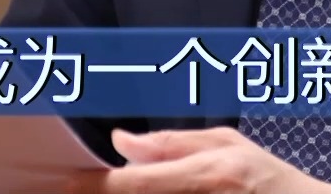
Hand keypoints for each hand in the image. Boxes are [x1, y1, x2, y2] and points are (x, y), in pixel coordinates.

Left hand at [68, 127, 330, 193]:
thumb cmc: (268, 177)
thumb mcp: (224, 144)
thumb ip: (171, 145)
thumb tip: (121, 142)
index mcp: (203, 176)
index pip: (132, 185)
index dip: (92, 186)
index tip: (63, 181)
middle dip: (100, 193)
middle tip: (68, 185)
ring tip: (114, 185)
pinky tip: (143, 192)